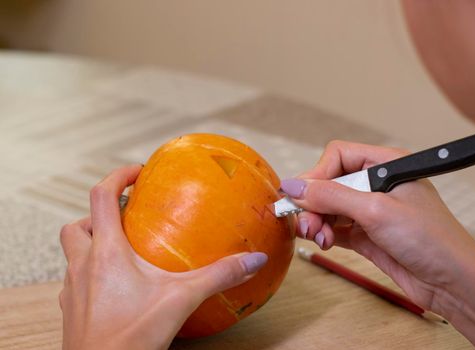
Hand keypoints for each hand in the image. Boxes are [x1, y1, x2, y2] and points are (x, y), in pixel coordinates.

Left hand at [59, 165, 266, 349]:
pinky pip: (77, 280)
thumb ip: (218, 276)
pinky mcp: (72, 310)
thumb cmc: (130, 339)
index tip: (137, 172)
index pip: (101, 196)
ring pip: (73, 252)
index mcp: (106, 252)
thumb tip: (252, 260)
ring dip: (92, 242)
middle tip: (125, 214)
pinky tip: (118, 287)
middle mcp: (83, 265)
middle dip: (98, 213)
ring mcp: (73, 289)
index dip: (117, 176)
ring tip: (122, 249)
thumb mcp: (181, 300)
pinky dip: (93, 272)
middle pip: (78, 224)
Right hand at [280, 141, 474, 349]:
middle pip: (330, 184)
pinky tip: (324, 243)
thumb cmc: (430, 239)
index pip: (339, 156)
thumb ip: (331, 196)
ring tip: (319, 238)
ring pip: (330, 207)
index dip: (317, 174)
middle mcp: (377, 184)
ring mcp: (371, 210)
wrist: (453, 283)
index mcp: (386, 165)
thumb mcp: (376, 211)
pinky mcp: (368, 234)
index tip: (301, 197)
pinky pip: (336, 227)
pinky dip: (325, 234)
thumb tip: (293, 186)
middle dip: (314, 204)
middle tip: (307, 225)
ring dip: (318, 222)